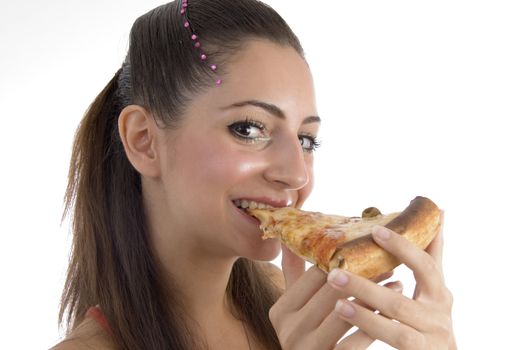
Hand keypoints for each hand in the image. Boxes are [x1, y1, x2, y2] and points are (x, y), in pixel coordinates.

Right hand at [269, 246, 402, 349]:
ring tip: (395, 284)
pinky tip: (392, 313)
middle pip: (330, 293)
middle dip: (361, 276)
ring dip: (373, 298)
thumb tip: (291, 237)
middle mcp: (289, 330)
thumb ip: (293, 273)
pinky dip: (375, 324)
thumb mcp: (295, 306)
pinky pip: (356, 342)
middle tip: (387, 264)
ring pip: (345, 315)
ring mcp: (307, 349)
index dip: (341, 261)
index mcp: (281, 311)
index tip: (364, 250)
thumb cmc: (307, 334)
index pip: (313, 277)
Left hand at [327, 212, 455, 348]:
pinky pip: (394, 340)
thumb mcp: (432, 288)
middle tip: (335, 271)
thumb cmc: (429, 321)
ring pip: (397, 323)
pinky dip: (369, 328)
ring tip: (336, 297)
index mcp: (439, 293)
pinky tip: (346, 317)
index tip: (376, 230)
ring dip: (364, 311)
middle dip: (366, 285)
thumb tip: (439, 213)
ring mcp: (431, 338)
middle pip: (400, 299)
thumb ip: (432, 254)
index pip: (425, 265)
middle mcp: (438, 315)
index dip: (403, 247)